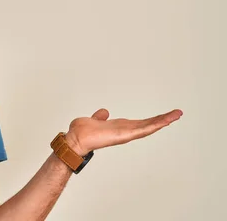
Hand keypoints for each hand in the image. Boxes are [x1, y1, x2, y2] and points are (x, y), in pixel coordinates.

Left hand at [64, 108, 182, 155]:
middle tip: (177, 113)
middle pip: (147, 125)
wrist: (75, 139)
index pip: (139, 123)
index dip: (151, 120)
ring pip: (149, 127)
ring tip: (176, 115)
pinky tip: (164, 121)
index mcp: (119, 127)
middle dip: (162, 119)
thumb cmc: (82, 133)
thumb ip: (100, 117)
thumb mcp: (94, 120)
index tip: (163, 116)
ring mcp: (126, 134)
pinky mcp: (124, 135)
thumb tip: (104, 112)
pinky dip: (154, 125)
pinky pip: (142, 129)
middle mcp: (124, 131)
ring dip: (163, 121)